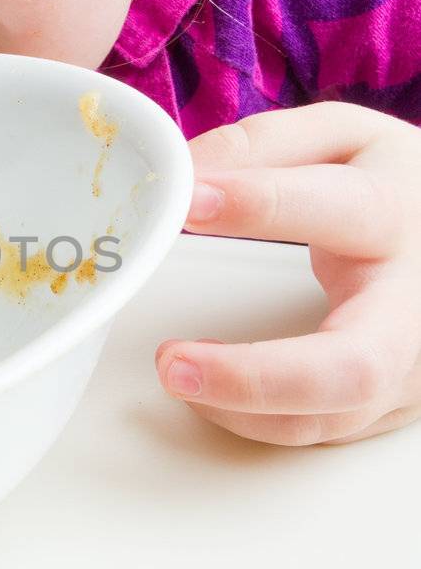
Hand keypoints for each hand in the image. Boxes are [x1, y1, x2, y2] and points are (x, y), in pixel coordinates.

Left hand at [154, 104, 420, 444]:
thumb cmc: (397, 187)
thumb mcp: (344, 139)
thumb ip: (264, 146)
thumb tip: (183, 171)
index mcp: (398, 214)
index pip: (335, 210)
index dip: (258, 205)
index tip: (189, 203)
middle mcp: (416, 303)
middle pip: (353, 366)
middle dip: (254, 376)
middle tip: (172, 361)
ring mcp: (414, 365)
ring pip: (333, 417)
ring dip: (241, 407)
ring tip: (175, 372)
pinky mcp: (398, 403)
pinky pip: (324, 430)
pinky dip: (258, 419)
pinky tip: (211, 394)